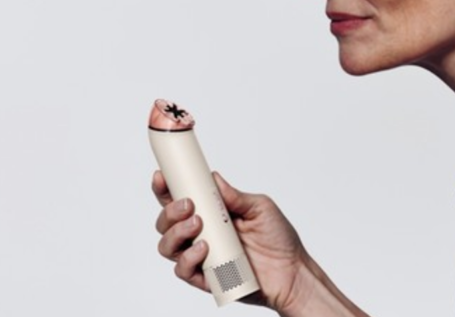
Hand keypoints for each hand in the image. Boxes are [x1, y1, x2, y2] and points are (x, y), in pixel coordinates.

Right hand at [152, 170, 308, 311]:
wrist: (292, 271)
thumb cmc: (278, 238)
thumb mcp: (260, 208)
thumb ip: (235, 196)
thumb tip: (213, 178)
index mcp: (210, 213)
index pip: (178, 199)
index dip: (164, 188)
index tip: (161, 176)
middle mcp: (200, 234)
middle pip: (165, 222)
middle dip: (170, 210)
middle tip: (189, 204)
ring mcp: (201, 256)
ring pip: (167, 246)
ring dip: (176, 232)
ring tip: (198, 225)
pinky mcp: (205, 278)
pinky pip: (183, 270)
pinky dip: (188, 258)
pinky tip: (204, 248)